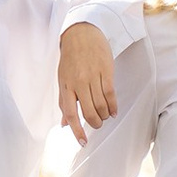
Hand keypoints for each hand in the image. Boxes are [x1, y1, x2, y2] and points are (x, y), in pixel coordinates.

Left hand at [57, 23, 116, 142]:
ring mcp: (93, 76)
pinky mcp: (106, 71)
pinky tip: (113, 111)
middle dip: (95, 123)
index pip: (70, 113)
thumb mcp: (63, 79)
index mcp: (66, 86)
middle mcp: (78, 82)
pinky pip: (110, 94)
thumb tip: (63, 124)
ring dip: (104, 116)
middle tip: (97, 124)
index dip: (77, 130)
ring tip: (104, 116)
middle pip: (89, 112)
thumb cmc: (71, 59)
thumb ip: (64, 102)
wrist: (82, 34)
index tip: (83, 142)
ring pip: (101, 105)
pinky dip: (113, 106)